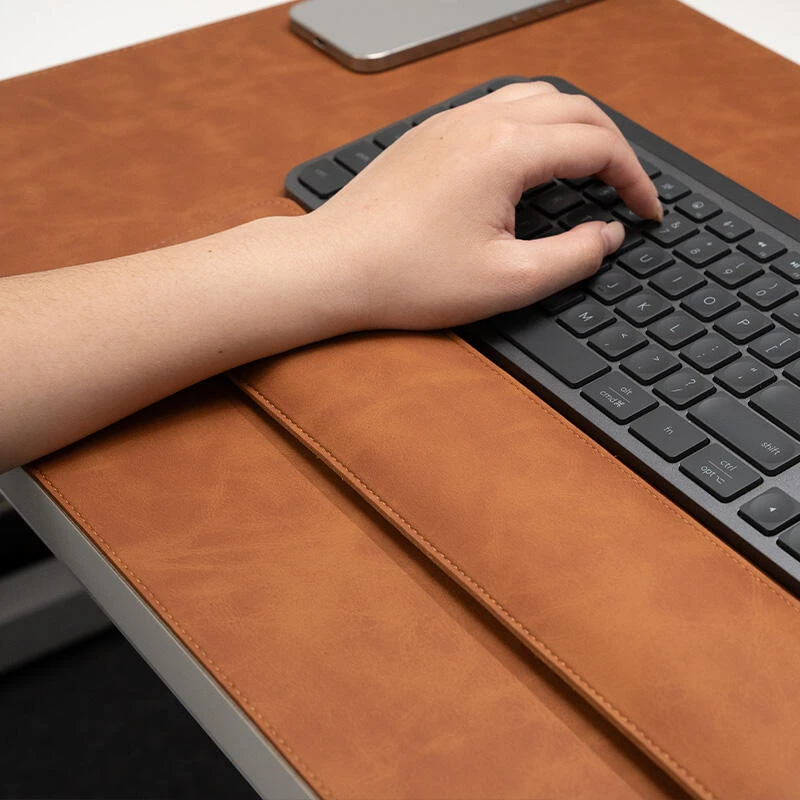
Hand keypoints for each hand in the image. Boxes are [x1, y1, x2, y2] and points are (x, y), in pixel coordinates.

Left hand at [306, 81, 661, 329]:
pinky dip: (533, 125)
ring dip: (573, 126)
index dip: (634, 180)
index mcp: (505, 150)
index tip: (645, 213)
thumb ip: (573, 256)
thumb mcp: (507, 281)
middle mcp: (479, 120)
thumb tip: (606, 235)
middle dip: (612, 146)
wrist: (333, 267)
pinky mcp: (429, 134)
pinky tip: (531, 161)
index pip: (598, 145)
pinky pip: (498, 107)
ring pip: (536, 97)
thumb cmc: (406, 277)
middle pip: (575, 107)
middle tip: (626, 189)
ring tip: (587, 169)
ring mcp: (450, 121)